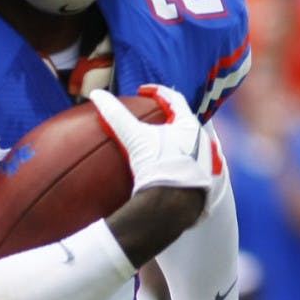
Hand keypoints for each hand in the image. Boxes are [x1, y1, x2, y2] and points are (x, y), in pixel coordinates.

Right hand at [90, 85, 213, 197]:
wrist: (172, 207)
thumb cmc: (158, 167)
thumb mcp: (135, 138)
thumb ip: (116, 115)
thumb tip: (96, 94)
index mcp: (191, 127)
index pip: (175, 99)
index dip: (158, 92)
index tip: (143, 92)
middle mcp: (202, 143)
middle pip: (184, 122)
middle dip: (167, 116)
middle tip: (151, 114)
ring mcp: (203, 164)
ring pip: (188, 144)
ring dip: (172, 139)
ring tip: (155, 141)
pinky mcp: (199, 183)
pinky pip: (186, 165)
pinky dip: (173, 160)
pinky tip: (159, 169)